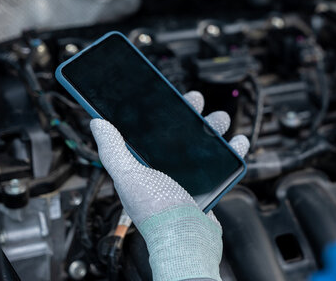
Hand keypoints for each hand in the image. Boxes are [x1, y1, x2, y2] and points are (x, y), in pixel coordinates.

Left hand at [90, 91, 248, 280]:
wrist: (187, 239)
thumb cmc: (156, 212)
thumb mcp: (128, 176)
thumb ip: (113, 149)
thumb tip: (97, 123)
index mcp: (146, 165)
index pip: (153, 131)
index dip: (163, 111)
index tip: (172, 96)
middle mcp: (168, 169)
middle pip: (182, 134)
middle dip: (192, 115)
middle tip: (198, 101)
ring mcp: (190, 177)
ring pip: (205, 145)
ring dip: (215, 128)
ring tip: (221, 119)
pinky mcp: (210, 185)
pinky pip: (224, 163)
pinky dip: (234, 150)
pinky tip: (239, 142)